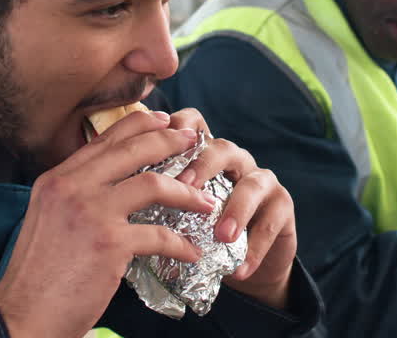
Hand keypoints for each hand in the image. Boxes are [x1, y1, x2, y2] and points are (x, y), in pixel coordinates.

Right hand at [0, 110, 215, 337]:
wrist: (24, 313)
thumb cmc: (38, 274)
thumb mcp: (48, 218)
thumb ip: (75, 195)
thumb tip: (112, 185)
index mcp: (57, 179)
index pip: (104, 139)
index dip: (138, 125)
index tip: (164, 122)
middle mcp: (72, 188)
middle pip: (132, 150)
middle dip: (169, 141)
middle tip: (194, 141)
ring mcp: (92, 213)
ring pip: (153, 184)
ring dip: (187, 192)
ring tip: (205, 201)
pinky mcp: (110, 244)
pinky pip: (159, 235)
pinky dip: (180, 245)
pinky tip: (191, 252)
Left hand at [168, 108, 297, 309]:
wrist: (240, 265)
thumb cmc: (199, 234)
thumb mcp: (176, 213)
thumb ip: (155, 198)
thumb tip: (113, 197)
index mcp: (205, 155)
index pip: (194, 126)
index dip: (179, 126)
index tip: (158, 141)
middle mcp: (235, 161)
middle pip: (223, 148)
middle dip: (204, 164)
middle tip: (185, 186)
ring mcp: (262, 181)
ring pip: (253, 184)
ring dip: (236, 209)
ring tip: (221, 236)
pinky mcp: (283, 207)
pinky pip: (271, 222)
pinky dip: (255, 247)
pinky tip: (238, 270)